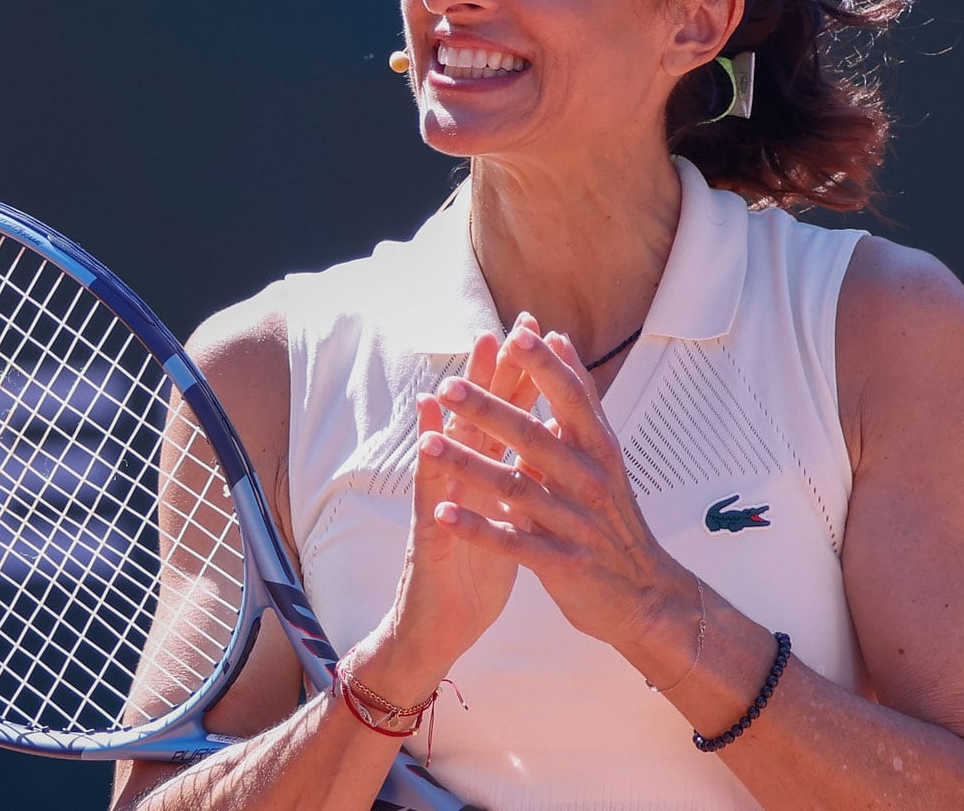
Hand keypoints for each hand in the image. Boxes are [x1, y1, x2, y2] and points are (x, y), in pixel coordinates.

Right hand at [372, 316, 543, 682]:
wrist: (438, 632)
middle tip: (497, 331)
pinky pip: (430, 506)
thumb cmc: (470, 576)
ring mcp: (438, 509)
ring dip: (450, 418)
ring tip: (455, 378)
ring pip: (444, 454)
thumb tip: (536, 440)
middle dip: (487, 378)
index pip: (506, 417)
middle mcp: (458, 484)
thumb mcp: (500, 521)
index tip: (534, 332)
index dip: (520, 377)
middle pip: (475, 421)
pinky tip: (427, 446)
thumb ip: (511, 478)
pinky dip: (429, 476)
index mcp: (485, 479)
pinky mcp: (430, 542)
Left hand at [421, 320, 685, 649]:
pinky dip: (476, 528)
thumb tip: (557, 338)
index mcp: (599, 450)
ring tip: (427, 445)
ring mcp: (575, 523)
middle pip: (535, 437)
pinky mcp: (561, 562)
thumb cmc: (613, 516)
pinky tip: (442, 514)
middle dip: (490, 409)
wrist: (645, 594)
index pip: (572, 397)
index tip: (515, 333)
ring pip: (516, 487)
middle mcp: (589, 481)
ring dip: (468, 465)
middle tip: (449, 386)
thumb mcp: (602, 453)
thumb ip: (577, 398)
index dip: (545, 366)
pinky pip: (512, 542)